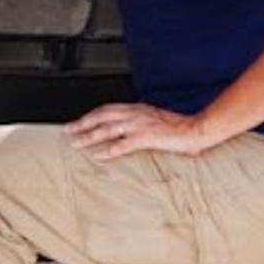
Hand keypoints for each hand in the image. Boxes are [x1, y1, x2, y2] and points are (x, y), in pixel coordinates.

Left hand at [66, 102, 214, 160]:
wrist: (196, 129)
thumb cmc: (179, 127)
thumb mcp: (155, 119)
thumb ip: (140, 122)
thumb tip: (127, 130)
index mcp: (137, 108)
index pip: (107, 109)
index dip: (91, 115)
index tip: (78, 121)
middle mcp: (135, 113)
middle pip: (101, 116)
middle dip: (82, 123)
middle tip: (67, 130)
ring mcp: (139, 124)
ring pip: (106, 129)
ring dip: (89, 136)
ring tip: (76, 143)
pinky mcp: (145, 137)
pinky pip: (121, 144)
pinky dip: (107, 150)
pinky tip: (97, 155)